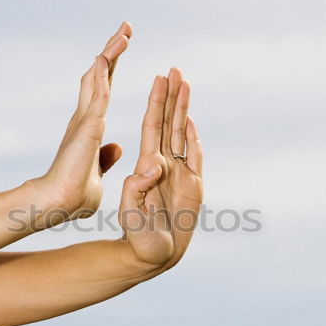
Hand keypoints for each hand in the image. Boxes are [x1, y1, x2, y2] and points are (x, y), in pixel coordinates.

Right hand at [36, 22, 131, 219]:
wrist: (58, 204)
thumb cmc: (74, 195)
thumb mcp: (97, 173)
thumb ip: (105, 158)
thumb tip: (117, 147)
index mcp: (88, 128)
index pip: (102, 92)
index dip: (110, 70)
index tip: (120, 50)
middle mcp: (84, 119)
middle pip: (99, 78)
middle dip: (112, 52)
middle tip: (125, 30)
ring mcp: (84, 121)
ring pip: (98, 80)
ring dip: (110, 55)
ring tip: (124, 32)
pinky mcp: (87, 128)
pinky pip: (97, 96)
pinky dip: (101, 74)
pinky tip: (106, 55)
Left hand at [119, 68, 202, 269]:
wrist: (152, 255)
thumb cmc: (138, 237)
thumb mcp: (131, 212)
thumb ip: (137, 188)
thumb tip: (153, 165)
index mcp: (146, 167)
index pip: (151, 127)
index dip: (156, 103)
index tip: (160, 78)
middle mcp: (161, 165)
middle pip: (167, 124)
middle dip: (171, 97)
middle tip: (175, 70)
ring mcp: (178, 174)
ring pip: (180, 134)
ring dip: (182, 109)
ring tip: (185, 85)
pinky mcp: (193, 185)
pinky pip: (194, 156)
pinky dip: (193, 137)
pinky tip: (190, 121)